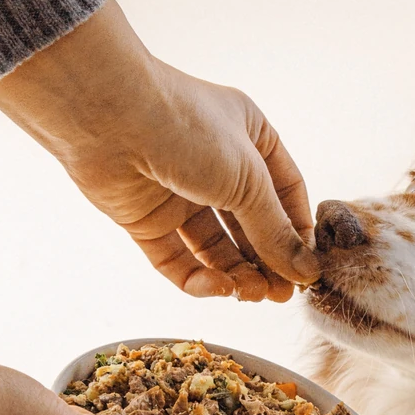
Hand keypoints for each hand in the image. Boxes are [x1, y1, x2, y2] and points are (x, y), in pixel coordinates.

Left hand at [0, 0, 321, 301]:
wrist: (106, 117)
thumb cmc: (186, 128)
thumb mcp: (247, 179)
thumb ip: (275, 230)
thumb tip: (305, 272)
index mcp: (250, 137)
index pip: (285, 193)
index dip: (297, 231)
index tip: (308, 269)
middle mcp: (215, 165)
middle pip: (250, 225)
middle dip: (267, 261)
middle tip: (281, 296)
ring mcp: (179, 193)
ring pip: (215, 247)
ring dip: (237, 273)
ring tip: (253, 295)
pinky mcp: (145, 219)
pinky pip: (177, 259)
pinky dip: (198, 278)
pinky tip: (219, 287)